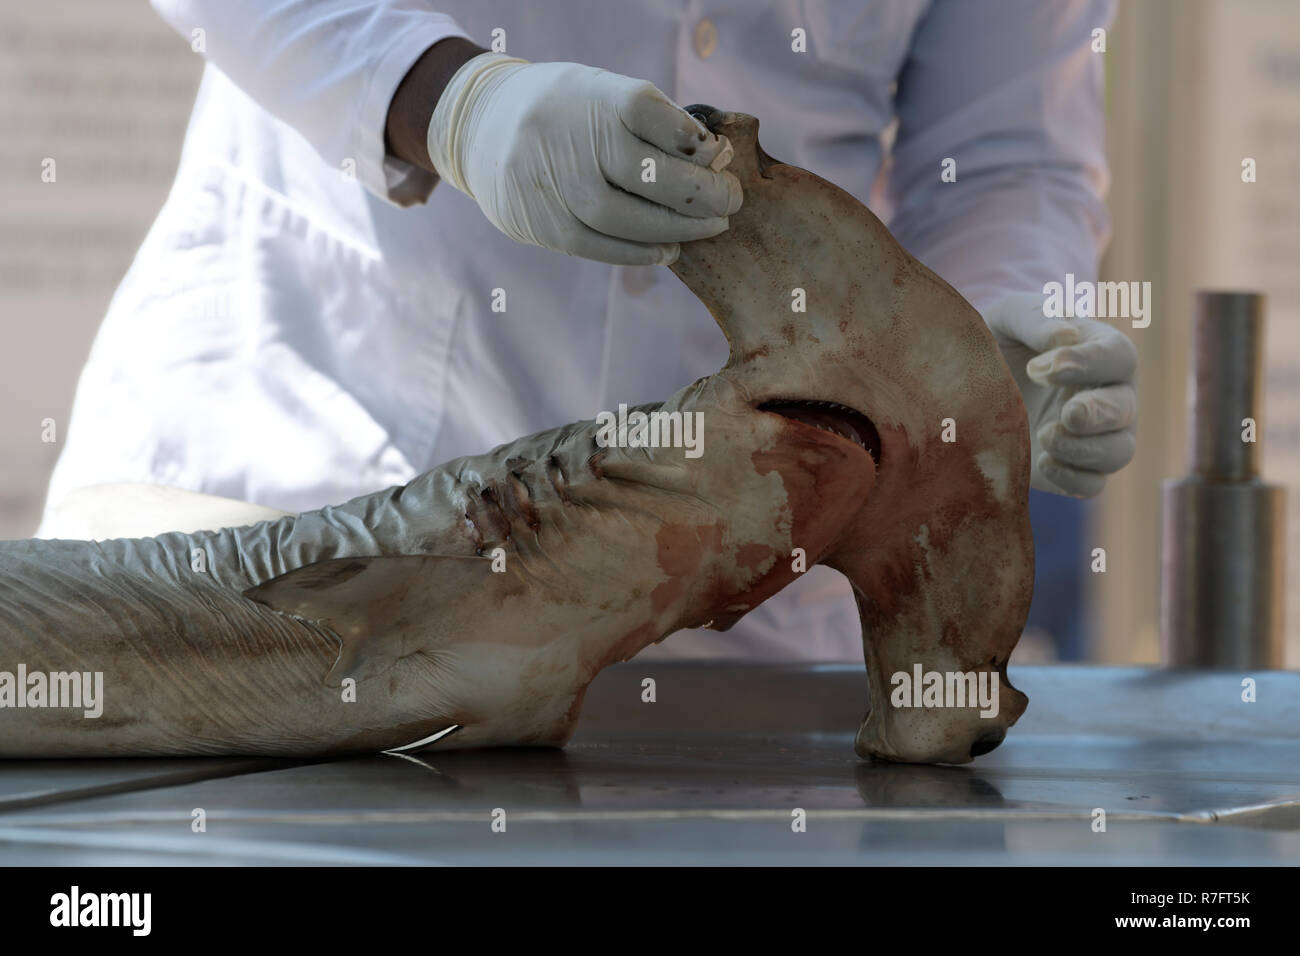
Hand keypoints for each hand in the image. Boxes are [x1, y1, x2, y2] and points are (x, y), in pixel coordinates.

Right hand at [426, 53, 741, 264]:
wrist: (484, 126)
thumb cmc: (570, 112)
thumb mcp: (606, 94)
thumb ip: (658, 124)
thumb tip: (718, 160)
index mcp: (593, 96)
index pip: (653, 115)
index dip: (694, 140)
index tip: (720, 155)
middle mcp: (569, 137)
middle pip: (647, 173)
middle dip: (700, 193)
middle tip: (731, 201)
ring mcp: (552, 183)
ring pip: (625, 218)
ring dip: (677, 228)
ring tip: (709, 228)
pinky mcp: (541, 222)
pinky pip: (599, 246)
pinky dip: (641, 252)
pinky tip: (669, 248)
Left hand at [982, 291, 1137, 496]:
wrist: (967, 382)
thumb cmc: (1000, 339)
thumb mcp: (1010, 317)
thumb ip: (1036, 318)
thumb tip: (1066, 334)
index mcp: (1100, 352)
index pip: (1119, 356)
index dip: (1088, 363)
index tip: (1039, 368)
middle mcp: (1107, 395)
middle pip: (1126, 409)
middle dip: (1098, 413)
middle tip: (1067, 414)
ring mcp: (1092, 437)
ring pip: (1118, 452)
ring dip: (1086, 449)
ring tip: (1046, 434)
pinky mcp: (1069, 469)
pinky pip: (1091, 484)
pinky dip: (1073, 478)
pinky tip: (1042, 461)